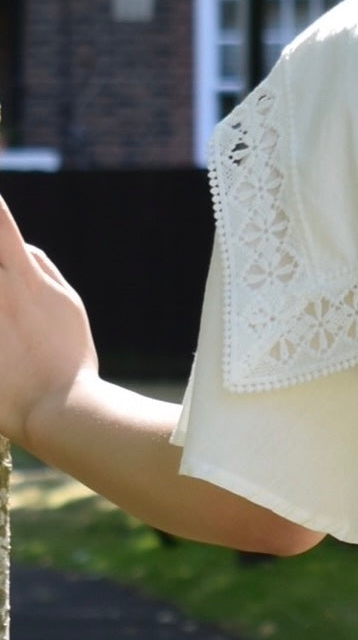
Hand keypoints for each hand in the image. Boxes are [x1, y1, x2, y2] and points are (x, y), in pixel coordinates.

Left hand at [0, 193, 98, 450]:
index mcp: (25, 280)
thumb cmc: (69, 357)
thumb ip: (42, 269)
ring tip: (13, 324)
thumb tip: (20, 248)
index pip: (2, 229)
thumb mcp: (68, 304)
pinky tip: (6, 343)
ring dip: (1, 302)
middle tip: (8, 289)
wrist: (56, 410)